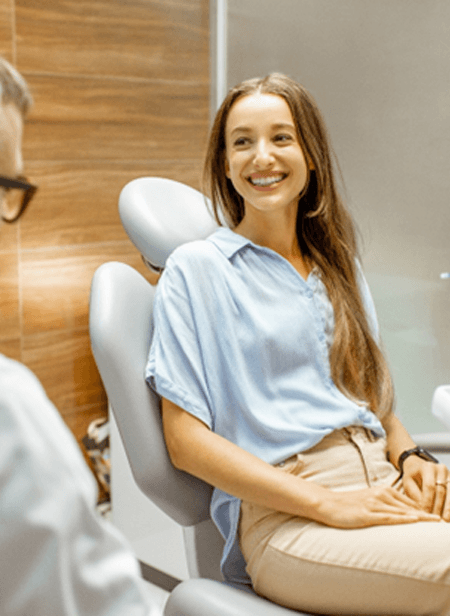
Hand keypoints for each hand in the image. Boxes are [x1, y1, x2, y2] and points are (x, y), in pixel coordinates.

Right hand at [315, 484, 439, 528]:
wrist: (328, 504)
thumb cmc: (348, 505)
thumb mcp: (369, 501)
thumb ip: (385, 505)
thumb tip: (401, 513)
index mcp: (384, 491)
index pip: (411, 501)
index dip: (427, 509)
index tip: (441, 516)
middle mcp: (382, 495)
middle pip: (411, 506)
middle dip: (429, 513)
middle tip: (444, 521)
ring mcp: (375, 504)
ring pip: (403, 511)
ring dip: (422, 517)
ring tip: (437, 523)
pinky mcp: (368, 514)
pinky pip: (389, 517)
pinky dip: (404, 519)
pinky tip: (415, 520)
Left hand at [402, 455, 449, 520]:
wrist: (420, 468)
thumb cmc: (413, 478)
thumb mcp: (409, 484)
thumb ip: (415, 495)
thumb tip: (423, 511)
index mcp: (427, 467)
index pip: (429, 486)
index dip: (428, 501)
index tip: (426, 513)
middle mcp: (440, 469)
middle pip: (442, 490)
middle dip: (438, 506)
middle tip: (436, 519)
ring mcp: (449, 475)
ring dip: (448, 508)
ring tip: (446, 520)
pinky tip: (449, 515)